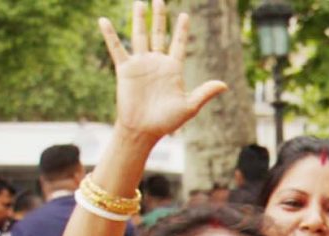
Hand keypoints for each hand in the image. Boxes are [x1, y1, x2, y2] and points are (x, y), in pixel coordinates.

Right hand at [97, 0, 227, 142]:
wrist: (144, 130)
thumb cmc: (166, 121)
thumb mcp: (189, 107)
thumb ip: (204, 93)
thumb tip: (224, 85)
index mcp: (173, 69)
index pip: (179, 44)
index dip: (182, 30)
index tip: (184, 15)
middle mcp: (156, 63)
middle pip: (159, 34)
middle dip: (159, 17)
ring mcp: (141, 64)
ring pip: (140, 36)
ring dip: (139, 20)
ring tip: (140, 3)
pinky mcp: (125, 69)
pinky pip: (117, 48)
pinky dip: (110, 35)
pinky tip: (103, 20)